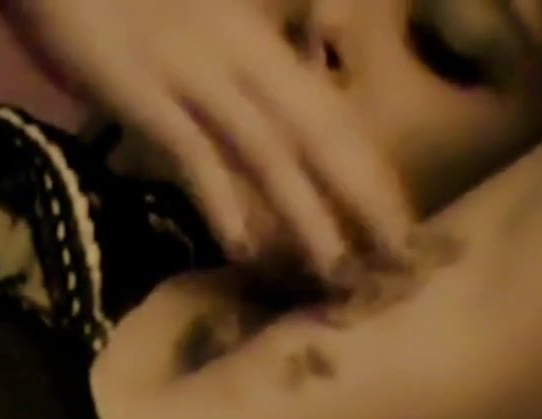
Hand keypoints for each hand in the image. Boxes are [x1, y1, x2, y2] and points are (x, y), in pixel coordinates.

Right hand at [0, 0, 415, 290]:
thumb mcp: (194, 26)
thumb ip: (231, 68)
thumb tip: (257, 123)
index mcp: (256, 38)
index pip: (328, 110)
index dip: (366, 166)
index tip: (393, 217)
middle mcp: (240, 55)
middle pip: (318, 131)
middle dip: (362, 196)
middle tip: (397, 256)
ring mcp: (193, 75)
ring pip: (267, 150)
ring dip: (305, 213)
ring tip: (335, 268)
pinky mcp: (144, 94)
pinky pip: (193, 154)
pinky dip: (221, 201)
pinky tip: (242, 246)